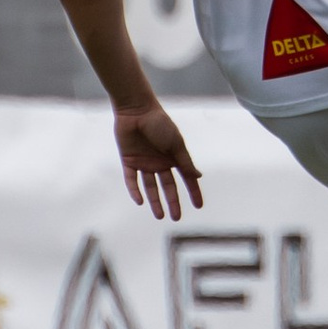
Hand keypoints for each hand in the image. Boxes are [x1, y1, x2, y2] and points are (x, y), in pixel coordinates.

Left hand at [117, 101, 204, 217]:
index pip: (186, 178)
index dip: (193, 191)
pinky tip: (140, 202)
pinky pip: (131, 180)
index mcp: (173, 157)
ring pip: (150, 187)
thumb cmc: (159, 123)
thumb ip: (185, 161)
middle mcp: (159, 162)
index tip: (199, 206)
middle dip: (173, 202)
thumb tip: (198, 176)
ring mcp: (144, 163)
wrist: (136, 110)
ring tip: (160, 216)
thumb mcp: (175, 144)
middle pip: (168, 186)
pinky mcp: (129, 161)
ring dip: (154, 201)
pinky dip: (135, 191)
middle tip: (176, 217)